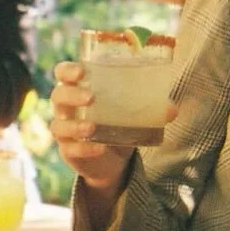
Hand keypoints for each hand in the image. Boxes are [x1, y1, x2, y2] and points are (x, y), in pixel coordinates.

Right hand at [50, 62, 173, 192]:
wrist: (114, 160)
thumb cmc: (119, 124)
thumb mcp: (134, 113)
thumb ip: (151, 108)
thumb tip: (171, 109)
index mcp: (80, 89)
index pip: (63, 73)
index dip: (67, 70)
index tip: (81, 71)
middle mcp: (67, 108)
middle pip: (58, 96)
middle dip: (72, 94)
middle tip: (91, 97)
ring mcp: (65, 130)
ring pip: (58, 125)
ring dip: (75, 125)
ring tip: (92, 127)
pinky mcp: (68, 151)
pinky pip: (70, 148)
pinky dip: (84, 148)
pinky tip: (99, 148)